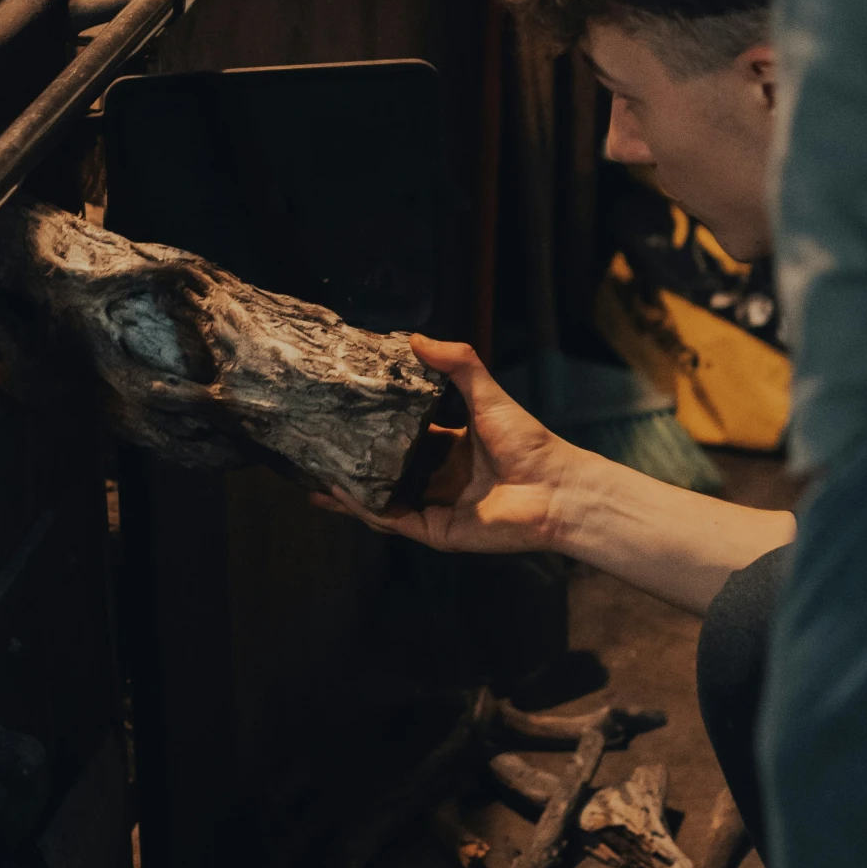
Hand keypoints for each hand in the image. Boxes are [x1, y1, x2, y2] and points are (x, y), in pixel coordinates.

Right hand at [314, 336, 572, 552]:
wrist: (554, 488)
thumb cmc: (528, 442)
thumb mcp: (486, 394)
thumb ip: (456, 364)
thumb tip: (414, 337)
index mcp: (449, 450)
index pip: (402, 440)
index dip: (374, 430)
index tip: (343, 416)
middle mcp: (437, 480)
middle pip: (385, 473)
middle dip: (353, 464)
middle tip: (316, 449)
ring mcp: (433, 507)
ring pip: (380, 500)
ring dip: (348, 490)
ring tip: (313, 476)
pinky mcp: (434, 530)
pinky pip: (391, 520)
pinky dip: (364, 507)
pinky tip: (339, 491)